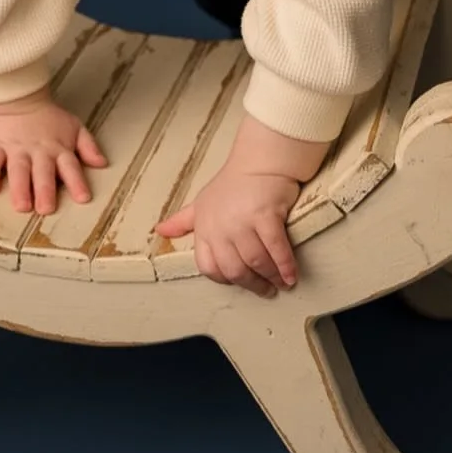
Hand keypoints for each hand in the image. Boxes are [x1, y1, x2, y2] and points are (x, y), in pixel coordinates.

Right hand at [0, 91, 106, 214]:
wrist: (17, 96)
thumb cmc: (48, 117)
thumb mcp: (74, 126)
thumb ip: (88, 146)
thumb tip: (102, 163)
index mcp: (58, 148)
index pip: (70, 166)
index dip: (77, 182)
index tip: (83, 198)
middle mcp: (38, 151)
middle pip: (43, 171)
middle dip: (45, 190)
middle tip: (46, 208)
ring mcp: (16, 148)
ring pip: (18, 169)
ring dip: (20, 187)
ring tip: (22, 205)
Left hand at [153, 159, 301, 298]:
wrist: (259, 162)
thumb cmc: (232, 184)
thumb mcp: (201, 202)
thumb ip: (182, 221)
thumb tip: (160, 231)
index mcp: (204, 228)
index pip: (208, 266)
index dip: (225, 279)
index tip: (240, 282)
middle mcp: (220, 228)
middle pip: (234, 269)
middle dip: (252, 284)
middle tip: (266, 290)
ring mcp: (242, 222)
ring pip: (256, 262)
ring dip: (271, 277)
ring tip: (282, 284)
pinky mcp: (265, 217)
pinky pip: (276, 250)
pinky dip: (285, 266)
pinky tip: (291, 275)